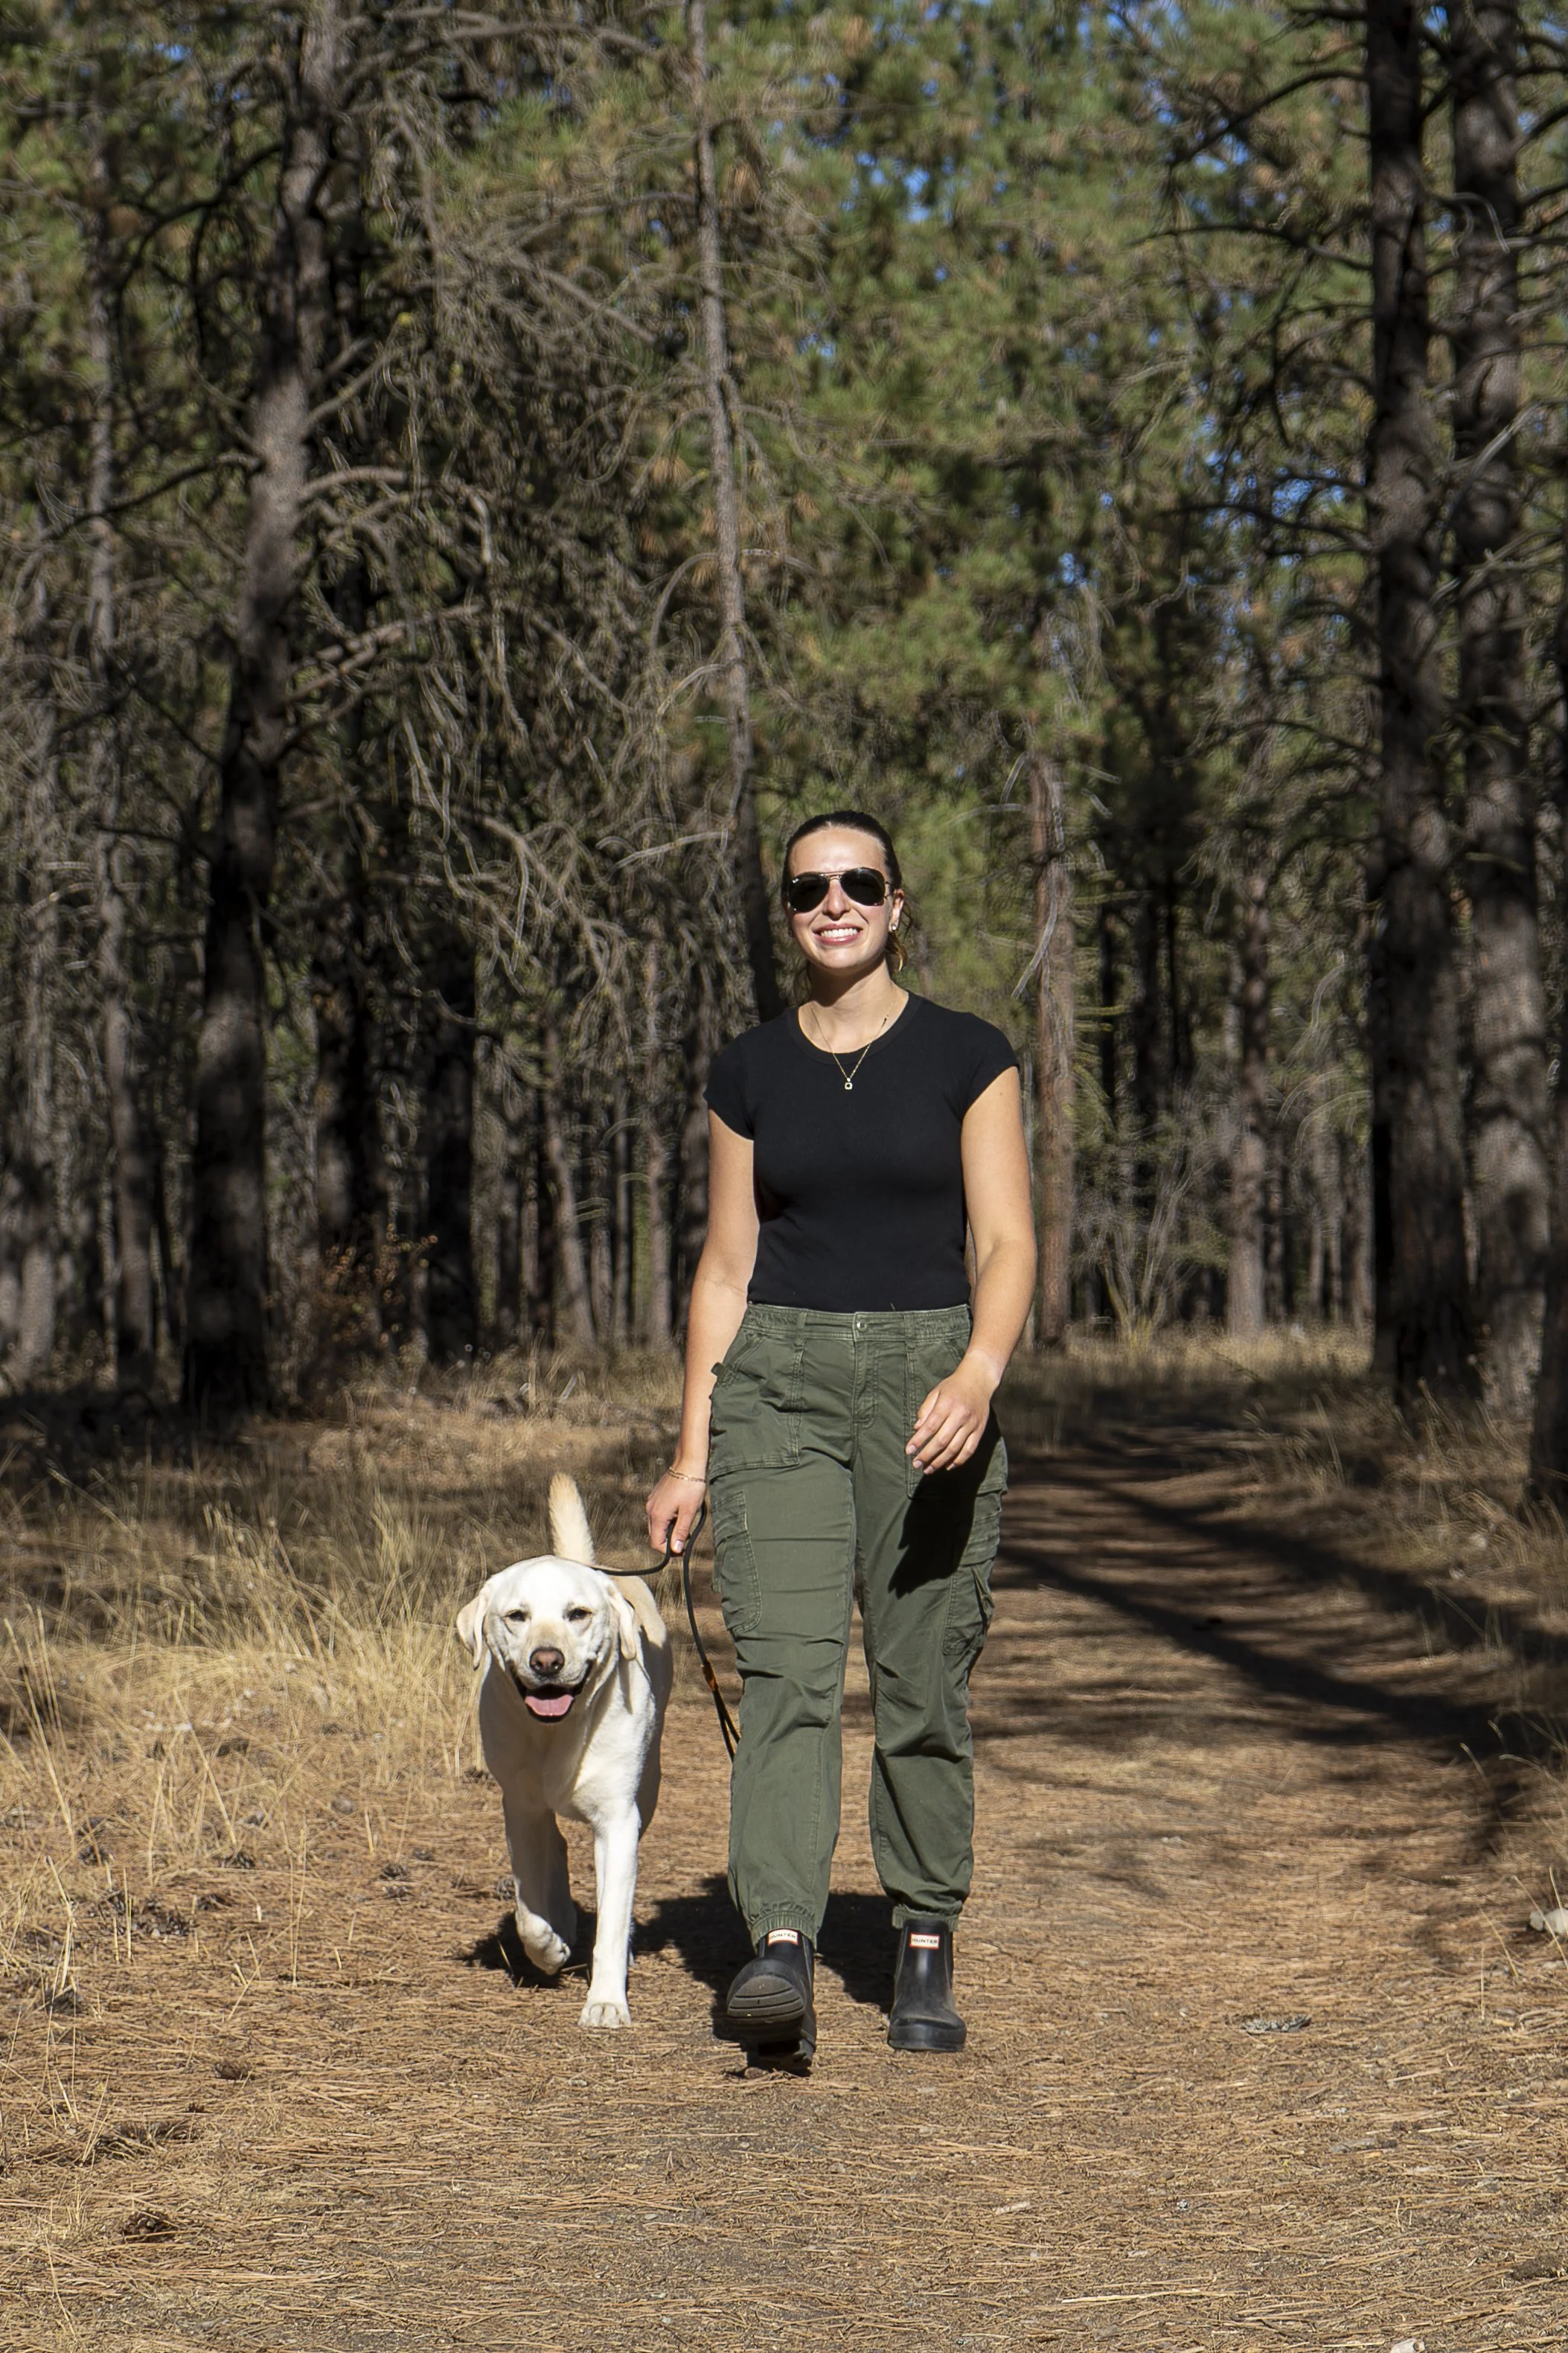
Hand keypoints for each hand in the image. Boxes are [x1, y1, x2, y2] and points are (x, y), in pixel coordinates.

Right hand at [646, 1467, 705, 1555]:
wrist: (688, 1463)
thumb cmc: (691, 1487)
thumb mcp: (689, 1512)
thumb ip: (681, 1532)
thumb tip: (675, 1550)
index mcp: (658, 1515)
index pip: (656, 1543)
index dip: (668, 1551)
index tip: (682, 1550)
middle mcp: (650, 1509)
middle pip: (655, 1535)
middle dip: (668, 1541)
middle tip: (685, 1539)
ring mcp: (651, 1502)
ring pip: (656, 1525)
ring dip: (668, 1529)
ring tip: (684, 1523)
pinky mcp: (655, 1496)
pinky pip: (658, 1514)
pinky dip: (667, 1519)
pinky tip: (679, 1513)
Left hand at [907, 1358, 995, 1474]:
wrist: (978, 1380)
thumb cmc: (953, 1386)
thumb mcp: (936, 1392)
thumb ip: (925, 1410)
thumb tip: (916, 1429)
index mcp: (947, 1404)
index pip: (930, 1427)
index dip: (918, 1441)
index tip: (909, 1451)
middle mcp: (960, 1415)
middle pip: (942, 1441)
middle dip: (927, 1455)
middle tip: (916, 1464)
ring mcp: (971, 1424)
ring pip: (955, 1448)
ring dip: (940, 1461)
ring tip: (928, 1469)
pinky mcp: (979, 1430)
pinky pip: (969, 1450)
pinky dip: (958, 1460)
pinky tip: (947, 1466)